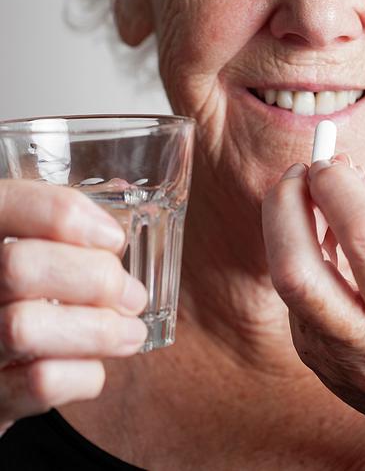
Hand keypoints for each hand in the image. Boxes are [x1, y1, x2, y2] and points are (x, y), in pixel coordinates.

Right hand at [0, 180, 147, 434]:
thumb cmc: (19, 296)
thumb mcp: (29, 247)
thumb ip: (59, 226)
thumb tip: (120, 201)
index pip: (7, 203)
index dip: (66, 215)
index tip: (113, 237)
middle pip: (19, 267)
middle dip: (92, 278)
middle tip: (132, 294)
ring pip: (24, 328)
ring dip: (97, 330)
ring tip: (131, 331)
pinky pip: (37, 384)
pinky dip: (82, 374)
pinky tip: (94, 366)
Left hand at [261, 156, 364, 465]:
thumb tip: (342, 175)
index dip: (339, 189)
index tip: (332, 160)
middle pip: (296, 271)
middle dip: (286, 208)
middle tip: (300, 173)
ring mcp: (336, 361)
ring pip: (287, 281)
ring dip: (287, 224)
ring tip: (311, 191)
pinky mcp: (315, 360)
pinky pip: (294, 294)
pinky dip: (297, 250)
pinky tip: (316, 229)